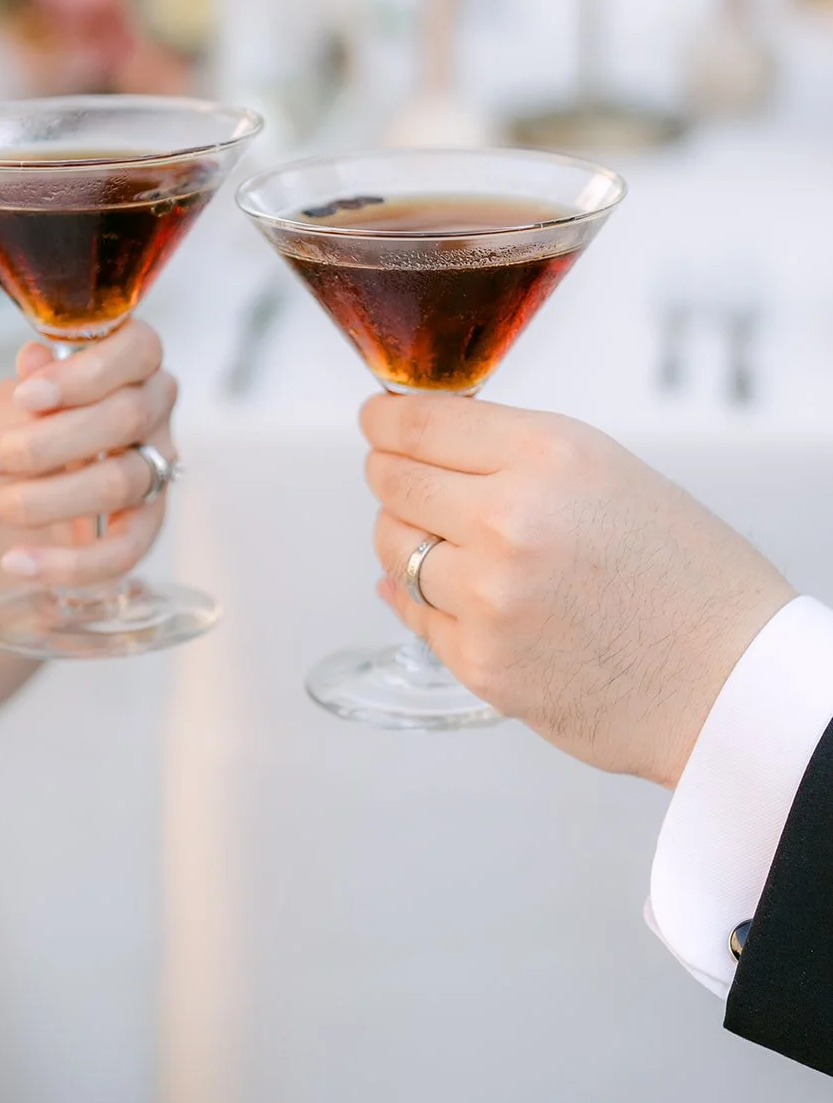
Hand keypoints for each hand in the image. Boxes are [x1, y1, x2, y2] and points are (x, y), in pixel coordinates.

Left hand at [0, 320, 176, 587]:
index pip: (138, 351)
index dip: (85, 375)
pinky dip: (67, 563)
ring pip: (119, 483)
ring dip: (42, 499)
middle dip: (44, 443)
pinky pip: (123, 551)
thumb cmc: (37, 415)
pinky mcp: (149, 523)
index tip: (25, 395)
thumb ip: (32, 378)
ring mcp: (159, 466)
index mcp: (136, 361)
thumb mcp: (24, 389)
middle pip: (124, 419)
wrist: (40, 471)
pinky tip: (15, 561)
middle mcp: (158, 410)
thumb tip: (34, 362)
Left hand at [362, 394, 793, 787]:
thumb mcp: (608, 472)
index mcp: (549, 455)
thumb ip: (514, 453)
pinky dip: (426, 600)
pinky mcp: (479, 661)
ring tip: (443, 542)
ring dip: (403, 539)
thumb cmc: (683, 575)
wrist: (726, 680)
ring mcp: (488, 595)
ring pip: (391, 546)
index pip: (421, 423)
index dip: (385, 422)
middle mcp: (510, 517)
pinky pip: (416, 614)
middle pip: (393, 481)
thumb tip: (420, 444)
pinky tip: (457, 595)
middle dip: (390, 475)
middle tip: (398, 478)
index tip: (376, 423)